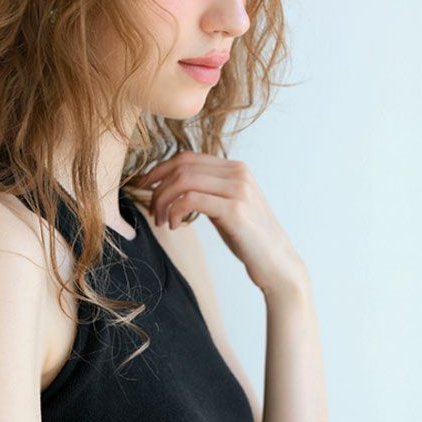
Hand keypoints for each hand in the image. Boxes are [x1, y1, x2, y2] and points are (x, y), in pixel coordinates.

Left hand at [135, 152, 306, 296]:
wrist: (277, 264)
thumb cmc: (248, 239)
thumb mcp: (226, 207)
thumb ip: (207, 192)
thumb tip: (173, 187)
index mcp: (235, 169)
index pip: (187, 157)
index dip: (160, 169)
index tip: (144, 186)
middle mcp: (238, 173)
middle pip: (182, 166)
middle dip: (158, 187)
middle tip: (152, 211)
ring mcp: (238, 189)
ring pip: (183, 180)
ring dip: (163, 200)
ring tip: (161, 221)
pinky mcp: (235, 209)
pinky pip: (190, 199)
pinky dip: (174, 211)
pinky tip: (173, 225)